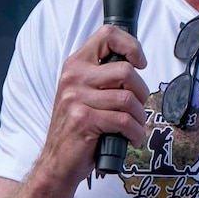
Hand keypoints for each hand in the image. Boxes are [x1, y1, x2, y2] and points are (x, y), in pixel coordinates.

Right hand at [33, 25, 148, 186]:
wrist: (57, 161)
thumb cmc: (77, 128)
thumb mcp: (83, 93)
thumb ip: (102, 77)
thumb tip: (135, 66)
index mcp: (75, 65)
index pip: (108, 36)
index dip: (132, 46)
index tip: (140, 63)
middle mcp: (74, 77)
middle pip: (126, 71)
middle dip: (141, 92)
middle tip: (138, 107)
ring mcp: (76, 98)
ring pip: (128, 99)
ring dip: (140, 117)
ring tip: (134, 126)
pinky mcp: (84, 120)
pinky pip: (124, 121)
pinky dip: (135, 132)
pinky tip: (131, 137)